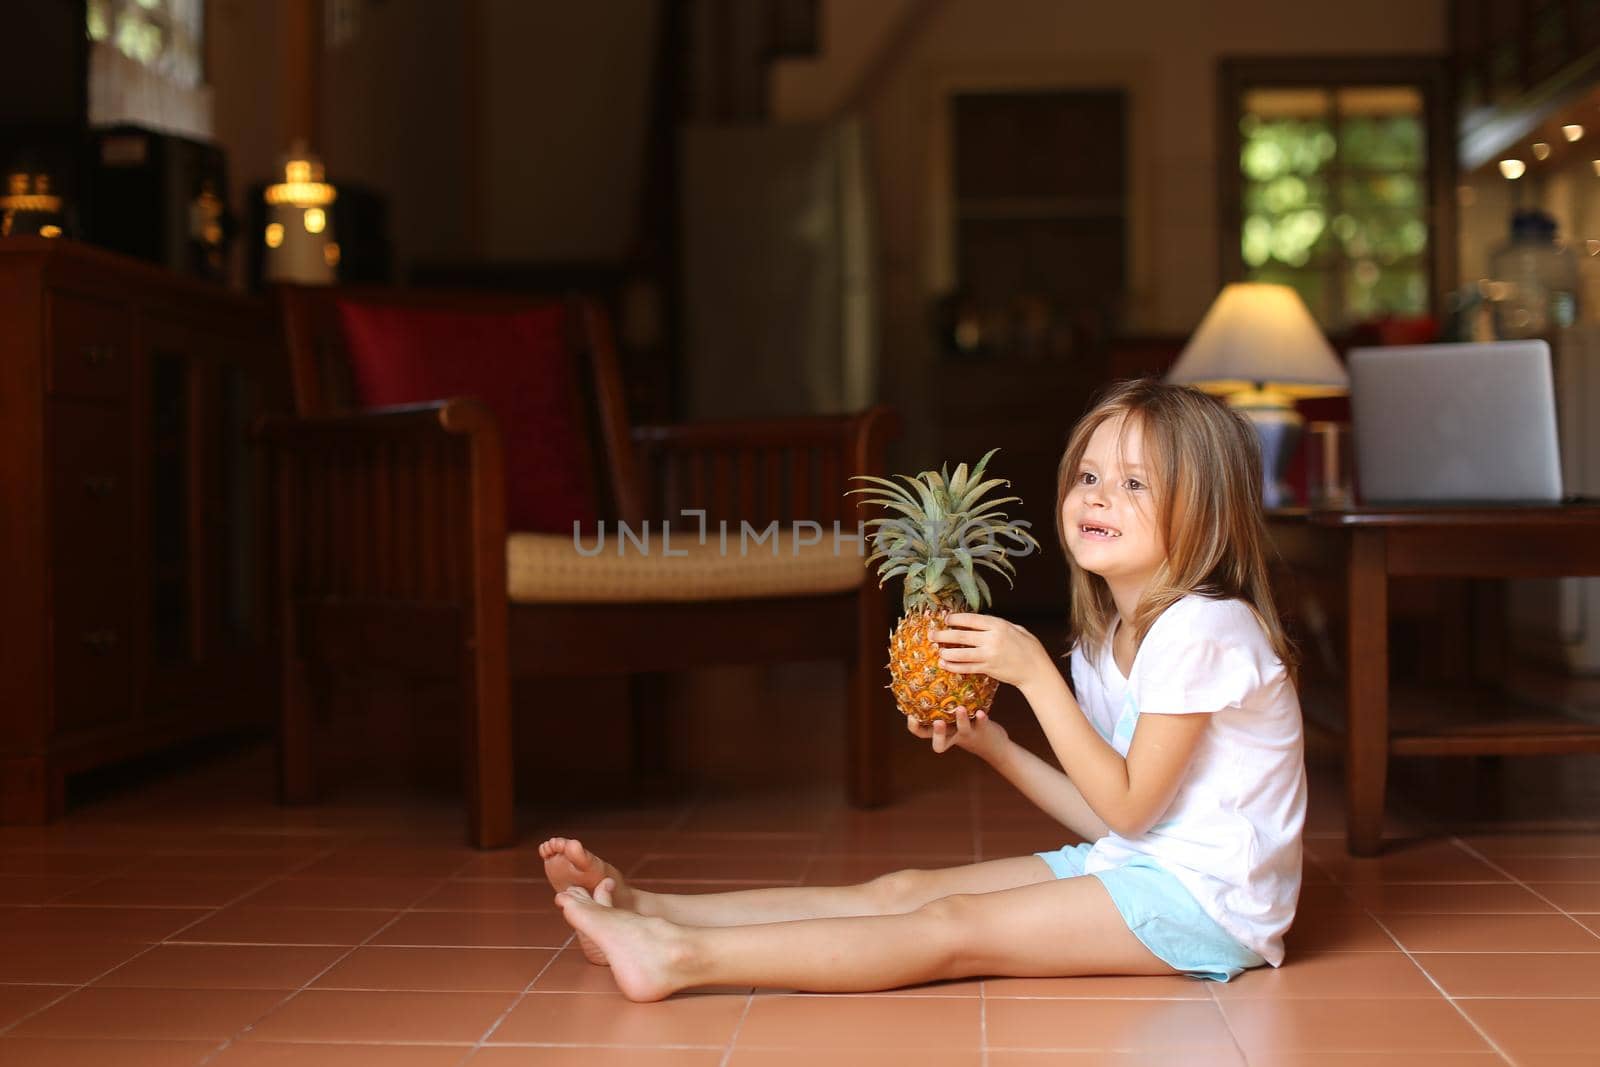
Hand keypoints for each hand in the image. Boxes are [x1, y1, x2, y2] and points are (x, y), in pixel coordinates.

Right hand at [906, 705, 1007, 760]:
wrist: (992, 744)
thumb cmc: (966, 726)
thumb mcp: (952, 720)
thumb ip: (941, 706)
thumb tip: (928, 677)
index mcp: (942, 732)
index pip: (922, 733)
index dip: (914, 727)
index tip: (911, 715)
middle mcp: (953, 735)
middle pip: (939, 743)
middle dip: (937, 734)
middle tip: (937, 722)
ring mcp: (968, 733)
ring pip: (962, 730)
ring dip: (961, 719)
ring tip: (959, 708)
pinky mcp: (982, 730)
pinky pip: (981, 724)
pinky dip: (981, 718)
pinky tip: (980, 711)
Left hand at [932, 613, 1050, 689]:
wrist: (1036, 670)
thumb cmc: (1028, 647)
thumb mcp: (1015, 628)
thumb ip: (997, 624)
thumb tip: (979, 621)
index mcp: (998, 625)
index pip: (971, 619)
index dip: (955, 619)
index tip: (946, 618)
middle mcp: (992, 639)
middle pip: (961, 636)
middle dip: (944, 635)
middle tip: (931, 634)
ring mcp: (989, 655)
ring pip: (961, 654)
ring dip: (946, 652)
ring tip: (936, 650)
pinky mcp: (988, 669)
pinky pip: (967, 668)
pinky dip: (954, 666)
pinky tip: (945, 664)